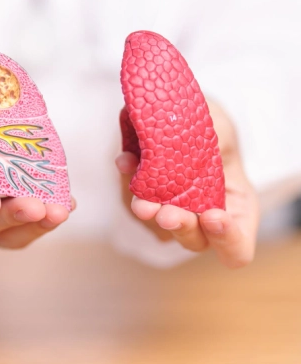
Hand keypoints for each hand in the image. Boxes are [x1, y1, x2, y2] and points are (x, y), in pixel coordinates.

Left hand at [115, 100, 259, 268]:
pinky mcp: (145, 195)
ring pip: (160, 224)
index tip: (213, 216)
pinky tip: (125, 161)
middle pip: (195, 240)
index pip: (237, 248)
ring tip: (141, 202)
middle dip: (181, 227)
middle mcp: (204, 217)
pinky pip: (134, 194)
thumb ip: (213, 143)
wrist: (185, 114)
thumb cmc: (215, 128)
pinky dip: (129, 179)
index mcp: (237, 208)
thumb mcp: (222, 129)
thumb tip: (186, 153)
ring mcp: (173, 210)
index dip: (227, 239)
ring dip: (150, 213)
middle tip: (167, 215)